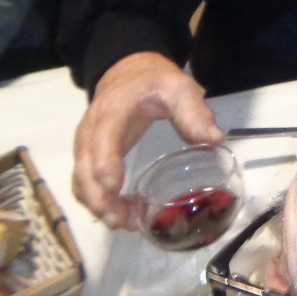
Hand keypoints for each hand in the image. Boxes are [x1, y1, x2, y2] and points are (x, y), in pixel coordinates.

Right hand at [72, 52, 221, 228]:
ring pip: (81, 180)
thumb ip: (193, 111)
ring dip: (98, 205)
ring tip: (126, 223)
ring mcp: (85, 145)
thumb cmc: (154, 82)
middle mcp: (90, 130)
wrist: (128, 72)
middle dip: (99, 198)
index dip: (105, 164)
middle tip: (122, 221)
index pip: (103, 138)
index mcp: (112, 110)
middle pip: (85, 168)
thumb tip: (215, 140)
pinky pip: (85, 182)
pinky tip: (122, 213)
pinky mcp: (88, 156)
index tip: (114, 188)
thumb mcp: (178, 87)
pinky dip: (98, 201)